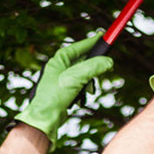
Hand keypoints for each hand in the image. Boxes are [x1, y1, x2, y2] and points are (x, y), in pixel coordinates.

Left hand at [14, 34, 112, 148]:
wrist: (45, 118)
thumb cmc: (54, 96)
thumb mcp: (76, 78)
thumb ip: (93, 67)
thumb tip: (108, 61)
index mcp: (59, 59)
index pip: (79, 46)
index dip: (92, 42)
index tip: (105, 36)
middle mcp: (60, 67)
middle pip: (83, 61)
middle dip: (93, 67)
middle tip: (105, 68)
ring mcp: (61, 78)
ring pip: (84, 74)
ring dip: (89, 81)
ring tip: (88, 90)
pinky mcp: (64, 90)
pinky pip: (80, 85)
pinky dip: (84, 90)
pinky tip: (81, 98)